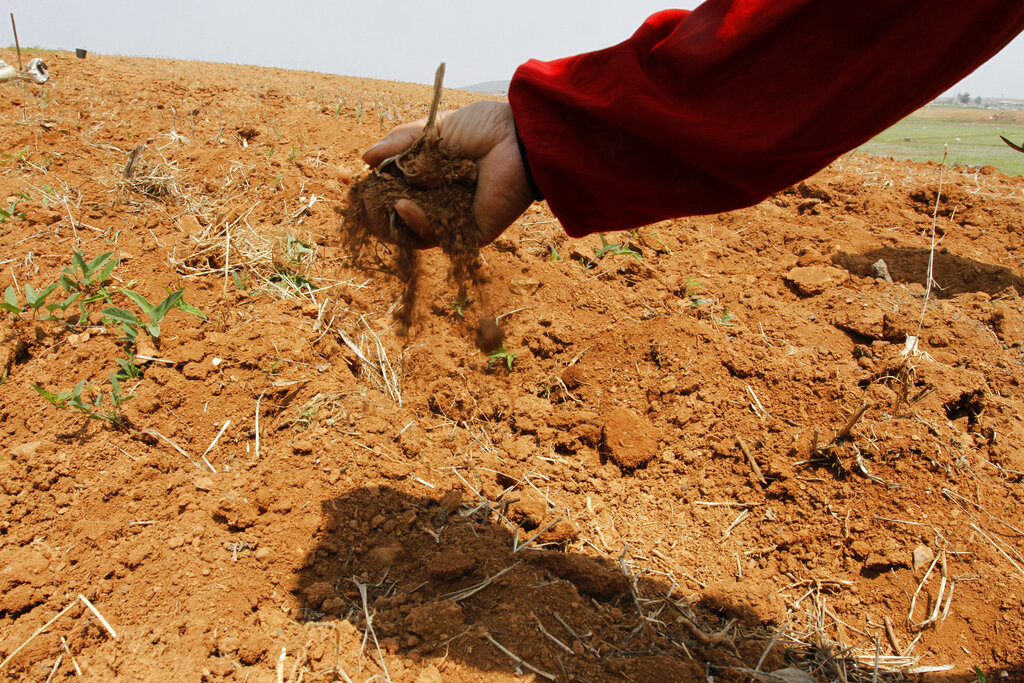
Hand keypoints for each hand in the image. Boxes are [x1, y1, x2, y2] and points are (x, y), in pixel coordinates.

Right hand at [362, 101, 534, 246]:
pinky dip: (418, 224)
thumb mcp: (432, 129)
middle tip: (365, 202)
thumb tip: (365, 159)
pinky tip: (405, 207)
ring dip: (391, 224)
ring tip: (380, 205)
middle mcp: (441, 203)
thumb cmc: (483, 127)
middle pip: (399, 223)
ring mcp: (455, 222)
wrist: (519, 136)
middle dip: (376, 216)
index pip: (393, 196)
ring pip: (414, 236)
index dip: (373, 196)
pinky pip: (438, 238)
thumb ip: (400, 143)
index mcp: (431, 180)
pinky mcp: (471, 235)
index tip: (357, 188)